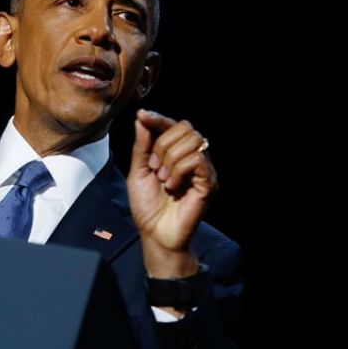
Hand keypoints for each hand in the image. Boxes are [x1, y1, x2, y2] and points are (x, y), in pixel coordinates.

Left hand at [127, 109, 216, 277]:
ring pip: (192, 141)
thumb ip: (141, 146)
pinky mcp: (209, 182)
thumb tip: (142, 117)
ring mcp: (203, 169)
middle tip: (153, 168)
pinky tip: (172, 185)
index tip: (142, 115)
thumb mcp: (138, 171)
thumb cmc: (147, 206)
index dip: (159, 118)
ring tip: (163, 179)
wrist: (155, 233)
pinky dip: (179, 170)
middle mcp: (192, 158)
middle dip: (162, 145)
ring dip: (169, 159)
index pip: (173, 125)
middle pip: (184, 128)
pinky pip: (197, 160)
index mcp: (175, 153)